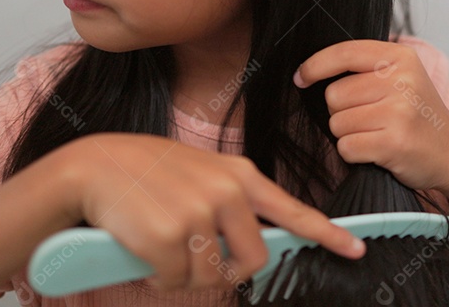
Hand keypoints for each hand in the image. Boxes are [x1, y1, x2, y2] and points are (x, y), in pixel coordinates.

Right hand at [56, 133, 364, 290]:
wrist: (93, 167)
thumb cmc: (144, 173)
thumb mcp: (198, 173)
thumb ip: (230, 201)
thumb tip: (253, 246)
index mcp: (238, 174)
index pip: (292, 209)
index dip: (327, 233)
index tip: (355, 249)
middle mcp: (227, 191)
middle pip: (255, 260)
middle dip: (228, 272)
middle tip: (196, 261)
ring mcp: (200, 212)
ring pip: (211, 276)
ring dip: (184, 274)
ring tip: (160, 244)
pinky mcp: (171, 236)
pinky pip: (175, 281)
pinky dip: (158, 276)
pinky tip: (143, 249)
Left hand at [293, 39, 448, 191]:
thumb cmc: (417, 116)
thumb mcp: (402, 78)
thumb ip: (366, 68)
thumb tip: (309, 70)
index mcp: (400, 57)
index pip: (344, 52)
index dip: (315, 65)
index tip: (301, 77)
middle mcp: (402, 80)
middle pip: (334, 94)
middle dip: (341, 111)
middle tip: (371, 119)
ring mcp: (399, 112)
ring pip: (337, 123)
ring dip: (349, 134)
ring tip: (377, 134)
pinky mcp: (394, 142)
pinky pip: (346, 147)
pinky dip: (355, 153)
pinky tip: (378, 151)